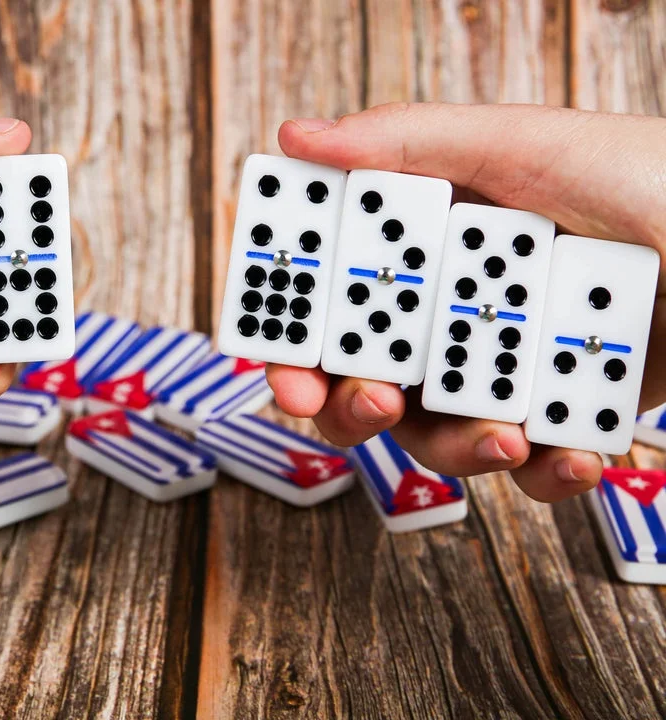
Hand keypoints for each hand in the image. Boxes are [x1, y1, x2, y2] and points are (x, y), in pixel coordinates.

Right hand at [269, 103, 665, 501]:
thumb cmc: (649, 177)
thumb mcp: (520, 147)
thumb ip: (405, 144)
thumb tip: (299, 137)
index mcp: (426, 247)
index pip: (331, 302)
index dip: (293, 342)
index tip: (288, 373)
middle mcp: (454, 309)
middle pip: (364, 380)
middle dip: (354, 408)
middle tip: (375, 402)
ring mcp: (505, 364)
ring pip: (436, 435)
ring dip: (458, 446)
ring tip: (507, 434)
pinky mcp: (561, 412)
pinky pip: (527, 468)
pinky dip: (545, 472)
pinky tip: (573, 453)